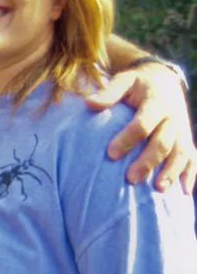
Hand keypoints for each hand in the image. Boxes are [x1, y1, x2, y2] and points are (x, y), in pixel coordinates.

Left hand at [86, 65, 195, 192]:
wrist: (165, 80)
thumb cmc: (138, 84)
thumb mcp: (124, 80)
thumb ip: (109, 92)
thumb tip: (88, 103)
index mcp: (157, 103)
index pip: (143, 124)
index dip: (128, 139)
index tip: (110, 154)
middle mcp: (173, 118)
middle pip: (163, 143)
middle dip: (147, 161)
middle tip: (130, 179)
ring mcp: (183, 131)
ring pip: (181, 153)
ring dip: (171, 172)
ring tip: (158, 189)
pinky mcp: (187, 140)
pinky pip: (193, 159)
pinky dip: (190, 175)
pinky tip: (183, 192)